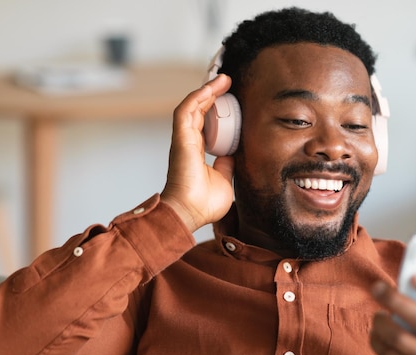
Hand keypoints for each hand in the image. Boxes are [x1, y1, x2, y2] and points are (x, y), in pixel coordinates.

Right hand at [161, 74, 234, 232]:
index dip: (215, 109)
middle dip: (213, 94)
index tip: (231, 99)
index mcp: (197, 151)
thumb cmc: (204, 203)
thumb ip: (227, 165)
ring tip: (223, 79)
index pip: (205, 123)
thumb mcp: (225, 179)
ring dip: (207, 90)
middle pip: (199, 110)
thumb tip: (234, 154)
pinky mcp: (181, 138)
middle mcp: (188, 142)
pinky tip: (210, 88)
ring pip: (192, 106)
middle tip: (228, 83)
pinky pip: (186, 110)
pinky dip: (198, 97)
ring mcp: (183, 139)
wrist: (190, 212)